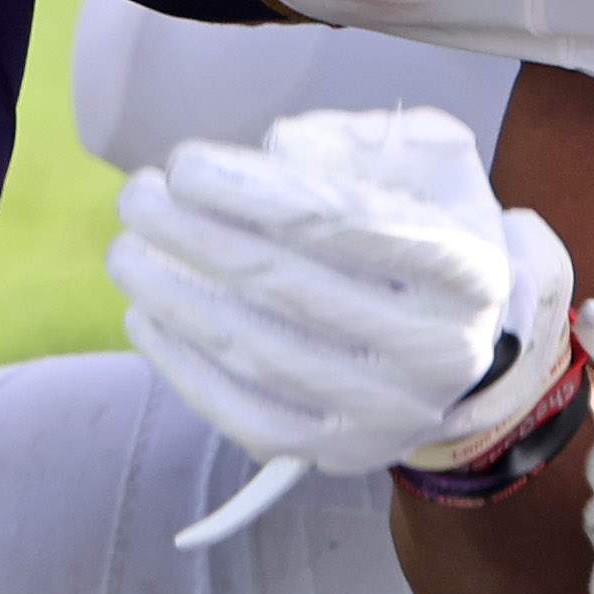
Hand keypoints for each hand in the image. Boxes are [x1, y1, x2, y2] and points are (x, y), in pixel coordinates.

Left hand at [110, 106, 573, 475]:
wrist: (457, 342)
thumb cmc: (424, 228)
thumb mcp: (425, 160)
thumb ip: (360, 140)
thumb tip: (277, 151)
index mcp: (466, 268)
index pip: (346, 222)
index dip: (253, 190)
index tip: (184, 164)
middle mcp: (438, 350)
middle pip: (290, 285)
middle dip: (196, 236)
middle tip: (137, 197)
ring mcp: (389, 413)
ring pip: (259, 353)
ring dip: (174, 298)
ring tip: (126, 252)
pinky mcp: (339, 453)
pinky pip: (247, 416)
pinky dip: (184, 368)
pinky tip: (145, 318)